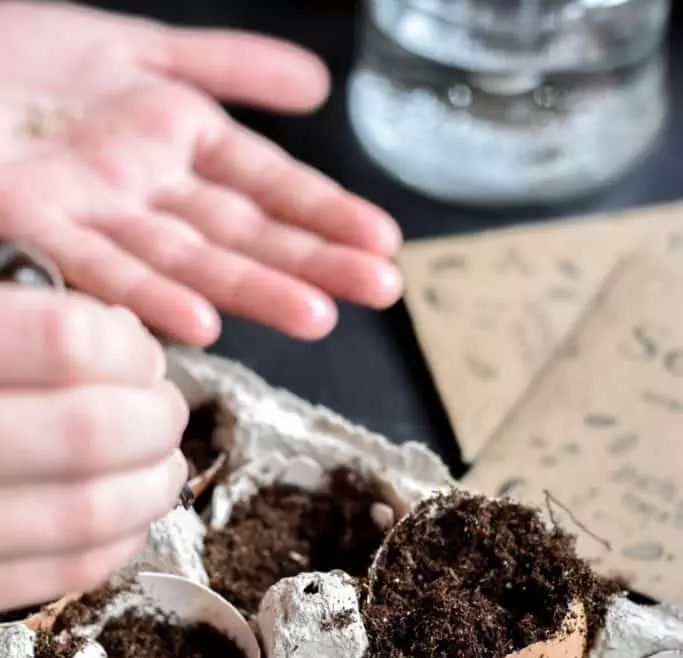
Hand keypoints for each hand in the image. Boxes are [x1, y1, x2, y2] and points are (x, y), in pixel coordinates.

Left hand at [0, 2, 402, 344]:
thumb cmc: (21, 54)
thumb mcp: (136, 47)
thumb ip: (226, 63)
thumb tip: (316, 85)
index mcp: (176, 142)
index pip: (269, 185)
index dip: (327, 213)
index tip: (384, 244)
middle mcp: (149, 190)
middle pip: (244, 231)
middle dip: (312, 262)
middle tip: (379, 291)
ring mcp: (99, 213)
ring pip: (191, 258)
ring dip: (252, 290)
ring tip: (315, 317)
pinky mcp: (38, 227)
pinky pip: (100, 266)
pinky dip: (150, 296)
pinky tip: (199, 323)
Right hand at [0, 286, 188, 612]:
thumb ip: (16, 321)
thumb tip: (118, 336)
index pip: (64, 339)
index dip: (125, 343)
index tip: (139, 350)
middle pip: (92, 429)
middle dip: (155, 416)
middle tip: (165, 406)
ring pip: (91, 510)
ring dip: (153, 484)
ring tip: (164, 461)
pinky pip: (67, 570)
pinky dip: (122, 541)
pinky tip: (131, 514)